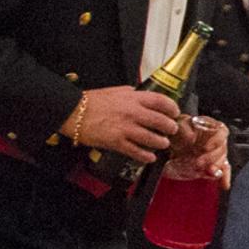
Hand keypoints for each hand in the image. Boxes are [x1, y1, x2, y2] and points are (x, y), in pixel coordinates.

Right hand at [64, 86, 186, 163]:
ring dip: (161, 143)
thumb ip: (131, 93)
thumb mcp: (115, 91)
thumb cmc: (92, 101)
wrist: (73, 112)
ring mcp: (125, 128)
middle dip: (170, 127)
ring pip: (152, 138)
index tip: (175, 112)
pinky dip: (146, 156)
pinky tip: (150, 157)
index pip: (161, 101)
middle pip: (161, 121)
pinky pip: (136, 151)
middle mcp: (132, 113)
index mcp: (133, 98)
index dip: (172, 108)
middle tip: (171, 130)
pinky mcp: (116, 142)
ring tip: (162, 143)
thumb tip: (140, 94)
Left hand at [163, 117, 229, 183]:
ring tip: (204, 171)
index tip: (205, 148)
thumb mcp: (178, 126)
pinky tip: (223, 184)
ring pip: (223, 160)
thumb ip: (184, 129)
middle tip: (198, 163)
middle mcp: (217, 140)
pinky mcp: (214, 164)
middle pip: (222, 148)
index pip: (221, 132)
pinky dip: (224, 178)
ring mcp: (216, 153)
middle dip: (211, 157)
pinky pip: (223, 171)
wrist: (172, 142)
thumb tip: (191, 138)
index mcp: (212, 127)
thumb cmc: (178, 131)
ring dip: (215, 167)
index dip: (215, 141)